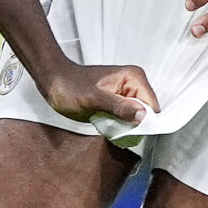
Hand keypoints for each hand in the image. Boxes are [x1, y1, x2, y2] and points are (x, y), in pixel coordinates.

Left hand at [36, 59, 158, 126]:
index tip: (128, 129)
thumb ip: (119, 106)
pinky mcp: (118, 103)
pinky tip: (105, 124)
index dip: (144, 121)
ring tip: (107, 124)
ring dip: (125, 127)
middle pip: (146, 114)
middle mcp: (134, 84)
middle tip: (113, 127)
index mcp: (133, 77)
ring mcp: (126, 94)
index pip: (152, 106)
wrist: (54, 83)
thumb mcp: (94, 99)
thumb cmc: (69, 86)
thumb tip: (142, 115)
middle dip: (133, 125)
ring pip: (137, 119)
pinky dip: (118, 126)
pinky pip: (126, 120)